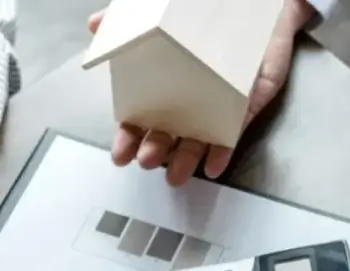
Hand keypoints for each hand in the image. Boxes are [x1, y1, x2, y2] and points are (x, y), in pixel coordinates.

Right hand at [86, 0, 315, 185]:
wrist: (253, 5)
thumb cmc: (202, 12)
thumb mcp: (158, 13)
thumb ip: (127, 21)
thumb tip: (96, 25)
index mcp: (163, 85)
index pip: (139, 120)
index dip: (128, 138)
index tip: (120, 155)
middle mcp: (186, 99)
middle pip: (166, 136)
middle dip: (154, 152)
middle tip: (146, 160)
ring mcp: (215, 105)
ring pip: (197, 141)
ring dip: (185, 160)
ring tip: (175, 174)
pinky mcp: (244, 104)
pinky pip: (232, 134)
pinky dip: (223, 152)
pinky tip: (213, 166)